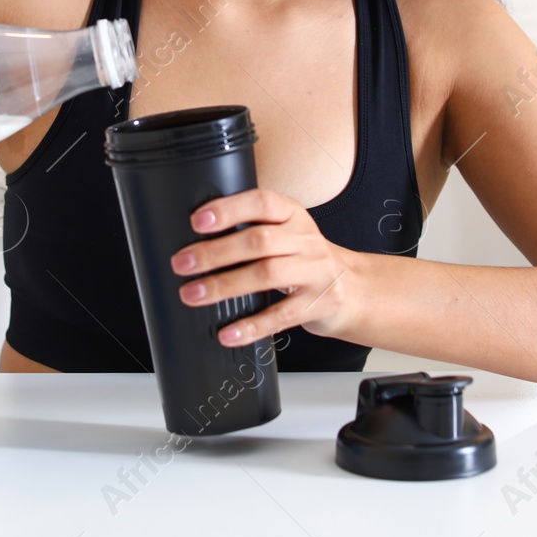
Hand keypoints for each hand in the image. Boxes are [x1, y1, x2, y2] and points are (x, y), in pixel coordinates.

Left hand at [169, 188, 358, 346]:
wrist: (353, 289)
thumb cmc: (305, 258)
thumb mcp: (287, 232)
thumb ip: (253, 228)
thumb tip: (196, 240)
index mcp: (293, 214)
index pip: (262, 203)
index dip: (229, 210)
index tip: (197, 220)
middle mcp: (306, 239)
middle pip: (258, 241)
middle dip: (215, 252)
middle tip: (182, 263)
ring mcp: (315, 272)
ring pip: (267, 275)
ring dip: (224, 285)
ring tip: (192, 294)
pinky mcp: (318, 304)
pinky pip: (280, 316)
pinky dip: (251, 326)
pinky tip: (227, 332)